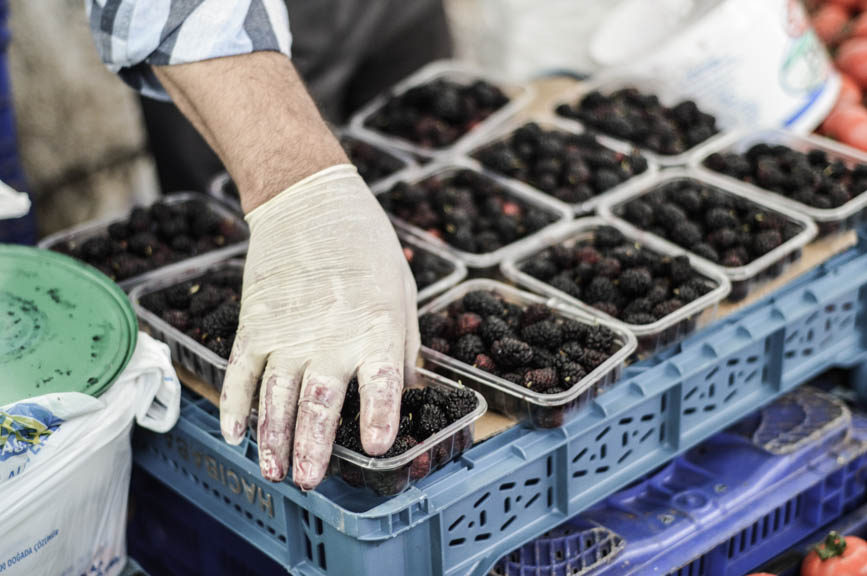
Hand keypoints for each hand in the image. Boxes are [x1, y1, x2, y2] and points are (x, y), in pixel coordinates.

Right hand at [219, 165, 419, 489]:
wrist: (309, 200)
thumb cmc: (367, 246)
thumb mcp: (402, 291)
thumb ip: (404, 345)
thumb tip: (409, 392)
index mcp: (376, 327)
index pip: (381, 383)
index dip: (378, 417)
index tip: (373, 449)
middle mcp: (330, 337)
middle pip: (319, 403)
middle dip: (312, 448)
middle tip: (310, 481)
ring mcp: (286, 332)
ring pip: (275, 397)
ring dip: (273, 439)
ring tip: (273, 471)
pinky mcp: (255, 324)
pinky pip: (240, 372)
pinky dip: (234, 405)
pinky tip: (234, 434)